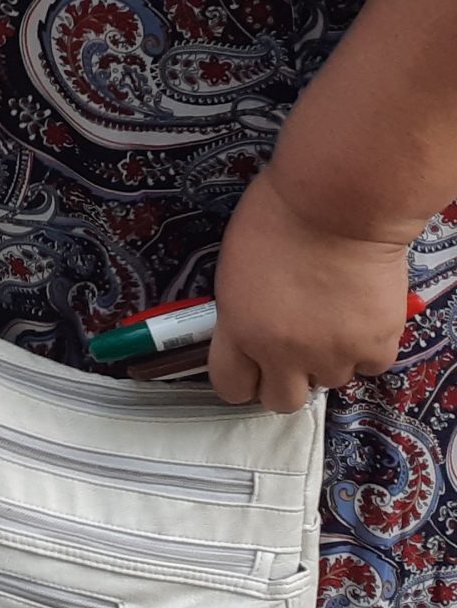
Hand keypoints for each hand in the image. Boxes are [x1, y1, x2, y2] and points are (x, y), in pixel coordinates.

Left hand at [207, 172, 412, 412]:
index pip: (230, 386)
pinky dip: (366, 347)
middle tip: (292, 353)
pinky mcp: (376, 346)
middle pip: (282, 401)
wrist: (336, 206)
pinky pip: (370, 366)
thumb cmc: (275, 217)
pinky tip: (359, 315)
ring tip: (330, 317)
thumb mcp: (234, 268)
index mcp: (239, 329)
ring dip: (328, 358)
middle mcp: (284, 352)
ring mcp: (333, 354)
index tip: (249, 369)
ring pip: (330, 381)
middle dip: (285, 381)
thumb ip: (241, 310)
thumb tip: (249, 330)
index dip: (240, 380)